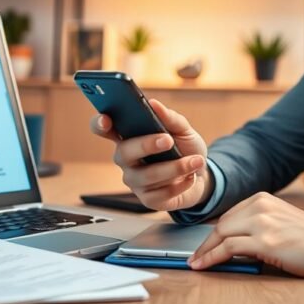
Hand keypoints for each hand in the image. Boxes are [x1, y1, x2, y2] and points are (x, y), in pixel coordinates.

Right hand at [90, 99, 213, 210]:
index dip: (99, 124)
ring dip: (175, 168)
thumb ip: (170, 118)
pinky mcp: (148, 199)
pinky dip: (180, 184)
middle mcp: (126, 160)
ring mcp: (135, 181)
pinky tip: (191, 177)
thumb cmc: (186, 149)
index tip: (106, 119)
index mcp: (128, 137)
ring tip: (196, 161)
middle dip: (146, 145)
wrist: (203, 176)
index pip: (103, 129)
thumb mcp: (183, 129)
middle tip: (168, 140)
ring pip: (147, 176)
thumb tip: (153, 104)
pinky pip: (161, 193)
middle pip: (123, 153)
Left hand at [187, 192, 303, 277]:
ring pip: (221, 234)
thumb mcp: (281, 221)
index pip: (229, 215)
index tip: (204, 245)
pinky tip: (205, 265)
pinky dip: (212, 258)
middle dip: (205, 243)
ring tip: (196, 264)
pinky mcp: (265, 240)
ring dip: (205, 252)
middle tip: (195, 258)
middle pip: (221, 224)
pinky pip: (228, 248)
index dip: (213, 233)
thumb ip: (259, 225)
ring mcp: (262, 222)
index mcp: (263, 199)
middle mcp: (260, 206)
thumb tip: (234, 242)